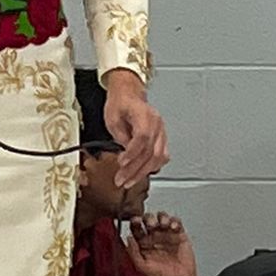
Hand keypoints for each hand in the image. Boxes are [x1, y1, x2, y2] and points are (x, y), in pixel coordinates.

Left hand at [102, 71, 168, 187]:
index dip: (132, 153)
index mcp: (145, 115)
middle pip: (150, 151)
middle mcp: (157, 124)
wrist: (129, 94)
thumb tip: (126, 153)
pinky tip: (143, 173)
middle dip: (135, 169)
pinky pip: (162, 156)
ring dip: (143, 172)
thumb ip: (120, 136)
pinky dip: (153, 167)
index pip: (142, 137)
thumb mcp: (112, 117)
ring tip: (129, 181)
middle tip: (121, 180)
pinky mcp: (162, 138)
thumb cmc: (120, 103)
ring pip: (158, 157)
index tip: (121, 163)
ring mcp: (161, 131)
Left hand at [126, 212, 199, 275]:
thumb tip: (127, 238)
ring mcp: (166, 234)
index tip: (136, 220)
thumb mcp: (143, 268)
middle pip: (148, 219)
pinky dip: (174, 221)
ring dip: (162, 217)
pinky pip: (176, 222)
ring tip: (163, 225)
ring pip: (162, 217)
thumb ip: (133, 253)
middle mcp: (153, 236)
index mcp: (142, 242)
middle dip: (148, 218)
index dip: (135, 221)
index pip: (136, 227)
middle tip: (151, 224)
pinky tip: (173, 227)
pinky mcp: (179, 234)